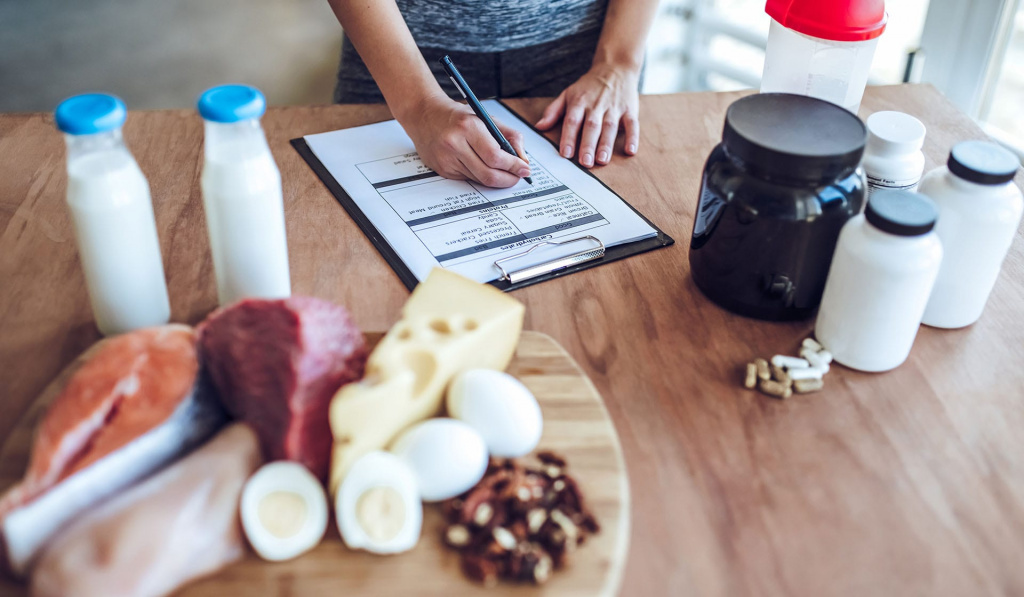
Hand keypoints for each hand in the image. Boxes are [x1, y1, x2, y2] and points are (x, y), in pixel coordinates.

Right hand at [398, 94, 530, 187]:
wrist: (424, 115)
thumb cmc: (458, 116)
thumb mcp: (486, 118)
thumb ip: (510, 136)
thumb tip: (523, 160)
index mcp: (468, 127)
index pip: (496, 156)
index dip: (514, 166)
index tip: (525, 169)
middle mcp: (455, 144)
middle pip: (488, 174)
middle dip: (508, 179)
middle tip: (518, 177)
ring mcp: (446, 159)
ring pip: (479, 179)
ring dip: (496, 179)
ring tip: (504, 172)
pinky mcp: (442, 170)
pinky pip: (468, 179)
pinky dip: (480, 176)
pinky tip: (482, 167)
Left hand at [535, 63, 640, 167]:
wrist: (615, 67)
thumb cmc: (589, 86)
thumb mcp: (568, 94)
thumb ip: (553, 111)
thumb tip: (539, 126)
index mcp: (579, 102)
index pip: (572, 121)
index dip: (569, 137)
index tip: (566, 153)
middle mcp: (596, 105)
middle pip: (592, 126)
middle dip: (588, 145)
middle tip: (585, 163)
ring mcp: (614, 107)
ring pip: (610, 127)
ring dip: (606, 144)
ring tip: (602, 160)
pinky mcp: (629, 109)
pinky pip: (632, 124)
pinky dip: (632, 137)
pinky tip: (630, 151)